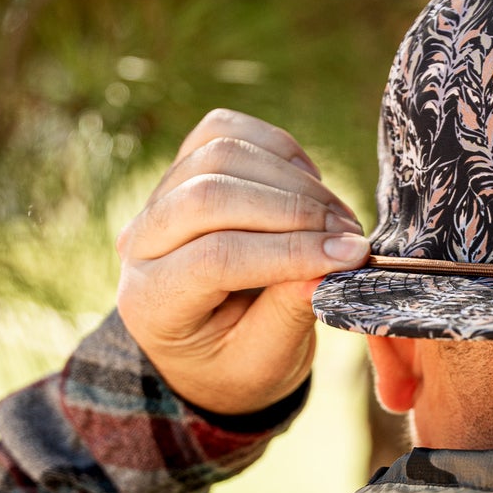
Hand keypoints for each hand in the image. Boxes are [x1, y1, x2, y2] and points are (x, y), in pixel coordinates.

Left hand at [115, 109, 369, 415]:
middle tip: (350, 237)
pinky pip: (230, 131)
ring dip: (295, 181)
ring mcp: (160, 195)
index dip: (289, 251)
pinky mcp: (187, 164)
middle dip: (294, 210)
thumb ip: (291, 312)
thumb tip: (333, 265)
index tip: (351, 257)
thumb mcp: (266, 360)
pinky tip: (311, 190)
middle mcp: (141, 240)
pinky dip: (281, 151)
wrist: (214, 343)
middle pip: (211, 194)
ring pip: (222, 153)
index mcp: (153, 300)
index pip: (214, 257)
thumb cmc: (239, 361)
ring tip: (338, 221)